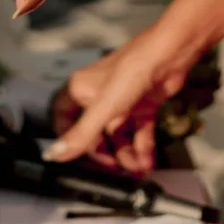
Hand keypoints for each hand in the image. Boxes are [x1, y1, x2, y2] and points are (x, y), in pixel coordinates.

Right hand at [46, 28, 200, 170]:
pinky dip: (143, 148)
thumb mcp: (103, 108)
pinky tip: (147, 161)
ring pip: (119, 135)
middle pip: (95, 132)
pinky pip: (139, 132)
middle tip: (113, 168)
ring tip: (137, 168)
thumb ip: (80, 135)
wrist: (169, 56)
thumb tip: (53, 154)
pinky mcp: (143, 104)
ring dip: (127, 154)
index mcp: (81, 90)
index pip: (64, 116)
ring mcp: (123, 101)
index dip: (66, 136)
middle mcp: (100, 95)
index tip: (72, 156)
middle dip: (105, 153)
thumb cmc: (132, 69)